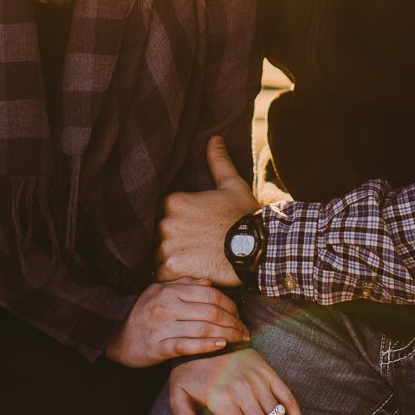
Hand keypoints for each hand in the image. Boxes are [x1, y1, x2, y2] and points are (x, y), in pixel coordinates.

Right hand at [105, 278, 249, 367]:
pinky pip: (188, 345)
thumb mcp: (159, 290)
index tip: (240, 315)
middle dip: (234, 322)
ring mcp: (163, 327)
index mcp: (170, 290)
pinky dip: (208, 345)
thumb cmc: (142, 312)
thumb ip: (184, 284)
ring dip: (227, 334)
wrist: (113, 335)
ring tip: (240, 339)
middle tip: (245, 330)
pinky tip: (222, 345)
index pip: (210, 293)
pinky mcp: (158, 348)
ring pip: (204, 328)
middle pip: (211, 311)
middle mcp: (167, 306)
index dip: (230, 304)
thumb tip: (209, 282)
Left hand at [156, 137, 258, 284]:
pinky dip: (173, 276)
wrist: (256, 247)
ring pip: (159, 255)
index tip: (194, 229)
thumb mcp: (232, 185)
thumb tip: (215, 138)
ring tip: (193, 262)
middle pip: (160, 234)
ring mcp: (167, 246)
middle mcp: (165, 222)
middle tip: (195, 247)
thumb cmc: (244, 215)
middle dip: (174, 241)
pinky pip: (161, 275)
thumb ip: (218, 161)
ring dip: (171, 259)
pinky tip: (190, 273)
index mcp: (174, 201)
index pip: (165, 213)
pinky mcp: (171, 268)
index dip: (179, 222)